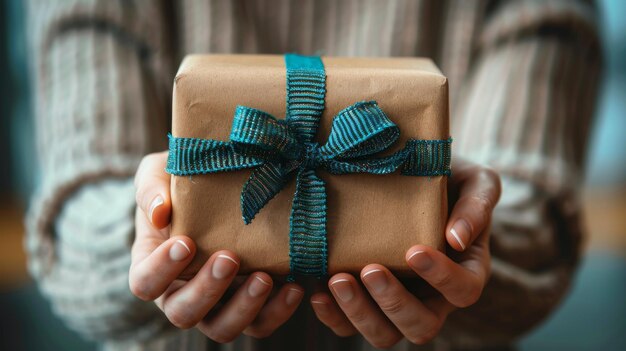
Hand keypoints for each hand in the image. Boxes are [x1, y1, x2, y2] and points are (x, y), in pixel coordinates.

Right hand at [128, 151, 304, 341]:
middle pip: (183, 314)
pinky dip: (278, 311)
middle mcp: (181, 293)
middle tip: (229, 258)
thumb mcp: (159, 173)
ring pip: (222, 328)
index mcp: (153, 266)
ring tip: (265, 278)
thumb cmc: (182, 181)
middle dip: (207, 290)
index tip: (185, 243)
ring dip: (244, 308)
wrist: (222, 186)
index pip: (145, 283)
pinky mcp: (251, 305)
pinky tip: (294, 287)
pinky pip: (262, 323)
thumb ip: (151, 189)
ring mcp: (217, 303)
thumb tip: (160, 212)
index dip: (161, 270)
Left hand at [310, 158, 500, 347]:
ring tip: (337, 280)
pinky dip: (332, 315)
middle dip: (394, 303)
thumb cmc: (447, 178)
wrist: (406, 174)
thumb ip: (476, 204)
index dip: (441, 278)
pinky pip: (349, 325)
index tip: (414, 251)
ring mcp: (397, 303)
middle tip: (371, 270)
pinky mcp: (364, 300)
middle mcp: (433, 298)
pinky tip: (318, 292)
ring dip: (359, 313)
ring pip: (384, 333)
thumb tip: (457, 238)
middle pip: (421, 325)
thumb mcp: (474, 181)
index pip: (463, 291)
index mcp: (465, 272)